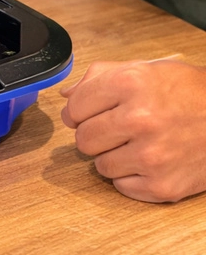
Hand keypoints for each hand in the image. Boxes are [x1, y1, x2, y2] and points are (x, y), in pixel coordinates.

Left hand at [61, 58, 205, 202]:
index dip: (80, 112)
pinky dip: (131, 176)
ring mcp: (152, 156)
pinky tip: (151, 161)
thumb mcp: (145, 69)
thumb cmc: (188, 92)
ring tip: (138, 143)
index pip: (74, 109)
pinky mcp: (162, 185)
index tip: (92, 112)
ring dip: (113, 156)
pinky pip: (122, 186)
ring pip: (100, 165)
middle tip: (117, 129)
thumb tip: (65, 97)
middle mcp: (139, 120)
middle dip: (94, 134)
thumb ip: (98, 77)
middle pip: (83, 139)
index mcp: (130, 84)